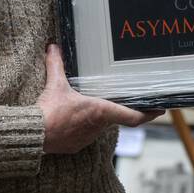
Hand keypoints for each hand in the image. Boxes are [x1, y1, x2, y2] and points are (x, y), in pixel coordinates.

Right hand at [37, 44, 161, 153]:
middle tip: (128, 101)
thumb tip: (52, 47)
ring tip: (97, 108)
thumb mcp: (55, 85)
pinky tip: (77, 120)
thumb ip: (56, 64)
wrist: (32, 135)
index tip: (160, 110)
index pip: (134, 116)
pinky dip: (85, 127)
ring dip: (101, 118)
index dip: (149, 113)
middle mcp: (99, 127)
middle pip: (116, 118)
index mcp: (101, 111)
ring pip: (101, 127)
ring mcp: (88, 138)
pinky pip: (86, 135)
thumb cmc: (48, 112)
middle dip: (120, 110)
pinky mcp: (77, 146)